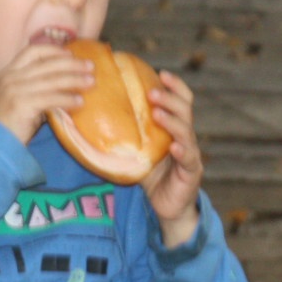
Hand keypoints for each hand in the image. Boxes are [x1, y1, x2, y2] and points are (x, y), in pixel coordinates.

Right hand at [0, 43, 95, 146]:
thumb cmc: (10, 123)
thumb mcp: (19, 97)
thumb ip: (36, 86)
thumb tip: (67, 81)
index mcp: (9, 72)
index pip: (32, 51)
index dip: (54, 51)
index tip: (71, 54)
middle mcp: (11, 77)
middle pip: (46, 64)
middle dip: (71, 64)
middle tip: (90, 66)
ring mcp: (15, 90)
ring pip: (51, 80)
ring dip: (74, 80)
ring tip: (91, 82)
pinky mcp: (21, 105)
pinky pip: (50, 99)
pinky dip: (67, 99)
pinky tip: (79, 102)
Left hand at [141, 70, 202, 246]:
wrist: (167, 208)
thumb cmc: (151, 177)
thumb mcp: (137, 151)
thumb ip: (125, 135)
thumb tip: (90, 118)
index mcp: (175, 128)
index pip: (181, 101)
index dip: (175, 86)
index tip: (160, 73)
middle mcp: (185, 138)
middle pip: (185, 111)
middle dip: (170, 99)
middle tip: (152, 92)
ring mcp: (190, 155)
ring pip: (186, 133)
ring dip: (173, 121)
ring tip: (158, 113)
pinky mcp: (190, 173)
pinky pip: (188, 159)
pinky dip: (181, 150)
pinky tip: (173, 146)